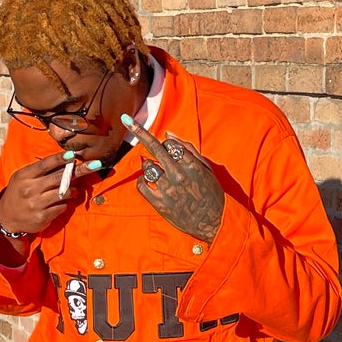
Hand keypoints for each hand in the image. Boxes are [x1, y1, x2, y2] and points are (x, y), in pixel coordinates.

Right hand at [0, 153, 83, 237]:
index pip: (45, 164)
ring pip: (64, 193)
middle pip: (59, 178)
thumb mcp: (22, 178)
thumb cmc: (18, 192)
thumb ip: (40, 171)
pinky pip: (62, 207)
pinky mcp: (42, 217)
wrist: (6, 217)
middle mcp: (30, 189)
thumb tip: (64, 161)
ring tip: (74, 189)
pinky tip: (62, 202)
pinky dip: (65, 203)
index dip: (60, 159)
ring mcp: (36, 204)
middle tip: (94, 165)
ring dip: (73, 190)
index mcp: (25, 176)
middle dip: (79, 170)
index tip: (73, 155)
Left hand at [121, 116, 224, 242]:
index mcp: (192, 164)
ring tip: (158, 174)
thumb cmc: (211, 192)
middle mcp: (179, 175)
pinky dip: (142, 182)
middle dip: (139, 132)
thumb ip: (188, 150)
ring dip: (149, 166)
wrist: (214, 221)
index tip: (148, 133)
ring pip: (148, 167)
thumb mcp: (206, 168)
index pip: (169, 144)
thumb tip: (168, 135)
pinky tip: (149, 183)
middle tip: (127, 120)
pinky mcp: (160, 203)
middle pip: (155, 148)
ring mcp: (169, 189)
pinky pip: (142, 185)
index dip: (164, 144)